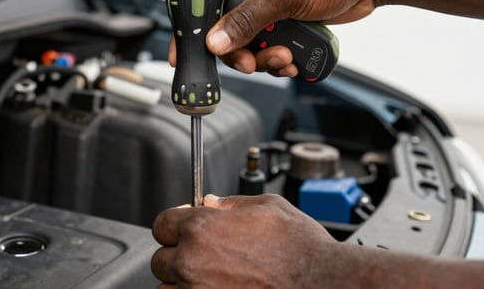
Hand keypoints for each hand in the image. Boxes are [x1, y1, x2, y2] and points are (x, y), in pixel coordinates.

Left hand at [150, 193, 345, 287]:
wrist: (323, 282)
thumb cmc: (300, 248)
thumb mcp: (268, 206)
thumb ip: (230, 204)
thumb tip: (210, 202)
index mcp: (202, 228)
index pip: (162, 224)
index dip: (174, 224)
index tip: (183, 228)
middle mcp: (193, 262)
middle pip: (161, 260)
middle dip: (178, 255)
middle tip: (202, 254)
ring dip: (182, 283)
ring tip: (209, 277)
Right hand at [205, 0, 376, 75]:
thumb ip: (247, 21)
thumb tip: (216, 39)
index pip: (209, 4)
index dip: (205, 32)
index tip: (204, 54)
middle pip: (229, 31)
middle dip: (246, 51)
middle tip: (257, 62)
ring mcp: (268, 4)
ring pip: (250, 44)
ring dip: (266, 59)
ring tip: (286, 58)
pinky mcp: (284, 19)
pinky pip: (269, 47)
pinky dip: (278, 59)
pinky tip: (293, 60)